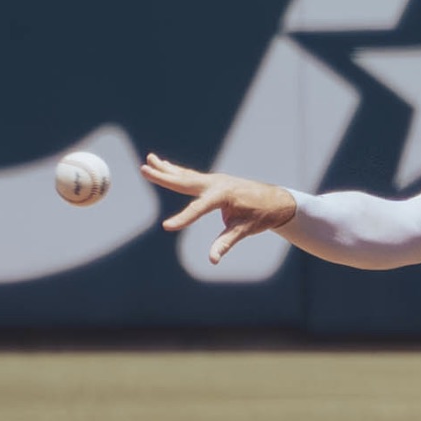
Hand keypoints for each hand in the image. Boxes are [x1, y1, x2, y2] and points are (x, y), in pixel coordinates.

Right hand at [141, 153, 297, 263]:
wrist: (276, 200)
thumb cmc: (261, 216)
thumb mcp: (244, 230)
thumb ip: (226, 243)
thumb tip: (213, 260)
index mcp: (224, 195)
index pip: (199, 208)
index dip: (183, 218)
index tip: (166, 227)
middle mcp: (217, 183)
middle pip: (186, 181)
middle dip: (164, 177)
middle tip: (144, 169)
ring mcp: (215, 180)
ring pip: (186, 175)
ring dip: (166, 169)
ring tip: (149, 161)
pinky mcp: (213, 182)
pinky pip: (190, 176)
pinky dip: (176, 172)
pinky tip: (163, 165)